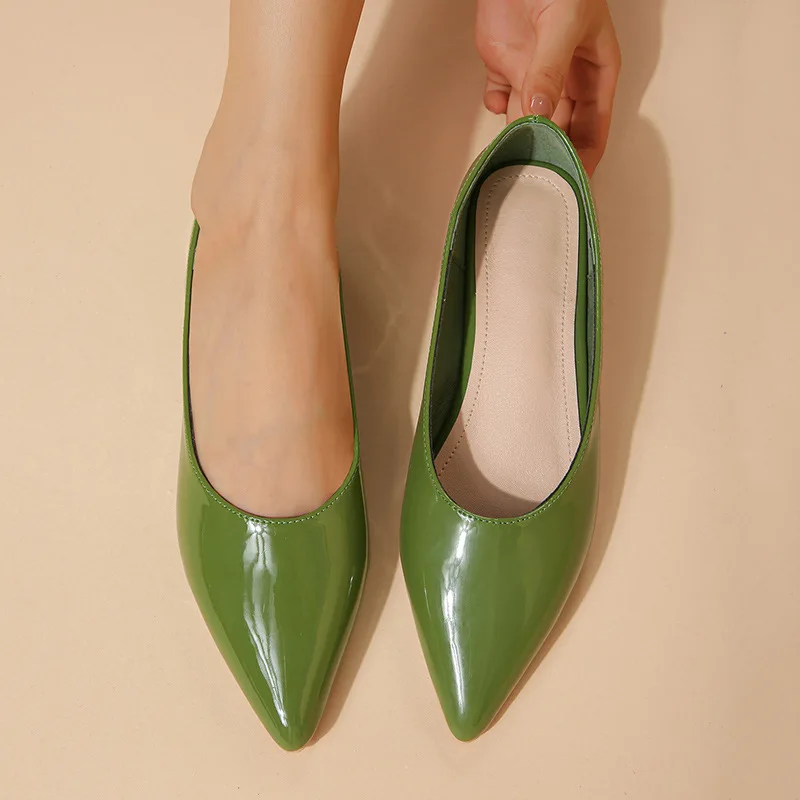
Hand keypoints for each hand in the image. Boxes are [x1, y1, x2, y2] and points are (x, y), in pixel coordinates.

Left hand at [475, 0, 620, 174]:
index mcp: (593, 72)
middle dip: (550, 154)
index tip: (575, 183)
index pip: (594, 125)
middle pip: (560, 130)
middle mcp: (564, 80)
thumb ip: (550, 68)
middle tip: (537, 179)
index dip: (586, 156)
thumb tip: (540, 110)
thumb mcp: (564, 23)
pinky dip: (495, 106)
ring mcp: (534, 74)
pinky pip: (500, 99)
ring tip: (511, 157)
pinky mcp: (504, 66)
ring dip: (519, 137)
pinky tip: (496, 104)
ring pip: (528, 119)